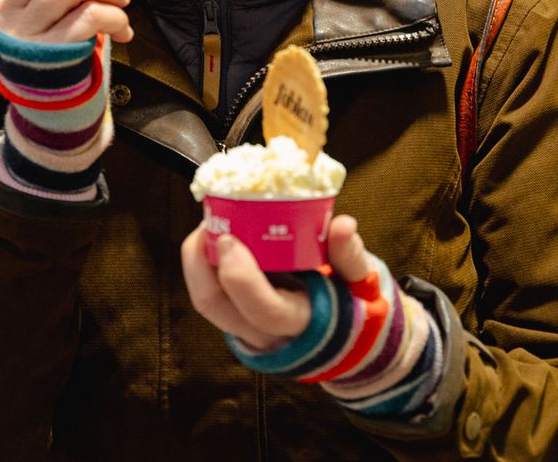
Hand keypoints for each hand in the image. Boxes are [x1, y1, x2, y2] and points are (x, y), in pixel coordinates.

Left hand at [181, 214, 370, 350]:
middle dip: (201, 260)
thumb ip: (351, 255)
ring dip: (197, 259)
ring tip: (210, 222)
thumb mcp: (360, 281)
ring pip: (205, 299)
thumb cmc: (350, 303)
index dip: (242, 277)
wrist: (341, 338)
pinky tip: (213, 235)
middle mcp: (265, 333)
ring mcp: (245, 329)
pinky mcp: (234, 318)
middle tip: (211, 220)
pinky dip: (202, 263)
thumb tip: (342, 224)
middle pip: (216, 305)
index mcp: (301, 323)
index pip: (264, 310)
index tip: (230, 238)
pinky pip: (208, 293)